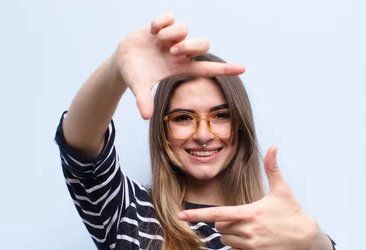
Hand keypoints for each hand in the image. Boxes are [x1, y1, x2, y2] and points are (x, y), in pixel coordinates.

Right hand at [114, 12, 244, 119]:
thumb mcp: (138, 88)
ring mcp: (172, 38)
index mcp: (180, 68)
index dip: (225, 69)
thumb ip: (143, 100)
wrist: (122, 60)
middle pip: (202, 44)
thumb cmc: (135, 76)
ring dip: (170, 35)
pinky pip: (169, 17)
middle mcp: (180, 52)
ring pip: (184, 29)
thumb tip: (145, 116)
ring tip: (156, 43)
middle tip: (171, 52)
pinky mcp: (162, 25)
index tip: (243, 69)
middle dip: (189, 46)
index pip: (207, 68)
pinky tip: (151, 31)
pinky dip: (160, 22)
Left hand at [178, 146, 320, 249]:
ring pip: (225, 240)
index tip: (180, 216)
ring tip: (252, 229)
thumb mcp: (282, 189)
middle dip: (227, 222)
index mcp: (249, 212)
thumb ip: (273, 168)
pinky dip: (238, 248)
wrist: (305, 237)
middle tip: (246, 218)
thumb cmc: (291, 210)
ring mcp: (250, 245)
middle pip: (220, 227)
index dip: (197, 215)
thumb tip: (273, 146)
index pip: (217, 214)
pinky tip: (254, 241)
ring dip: (232, 235)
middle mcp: (247, 230)